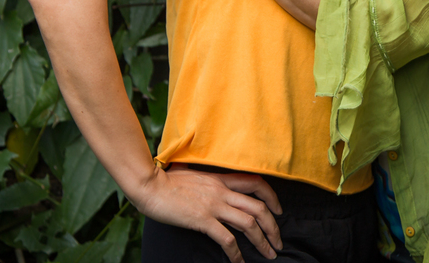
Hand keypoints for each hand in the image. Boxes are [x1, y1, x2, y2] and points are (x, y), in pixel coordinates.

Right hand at [135, 164, 282, 262]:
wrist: (150, 185)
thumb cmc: (167, 181)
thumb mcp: (193, 174)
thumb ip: (206, 179)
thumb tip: (208, 182)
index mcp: (221, 179)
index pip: (256, 182)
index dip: (272, 196)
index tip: (278, 210)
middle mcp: (222, 191)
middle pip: (259, 207)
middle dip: (273, 227)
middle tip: (278, 242)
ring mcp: (214, 205)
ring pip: (249, 224)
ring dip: (262, 241)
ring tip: (268, 254)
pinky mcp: (203, 220)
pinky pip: (227, 239)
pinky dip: (236, 254)